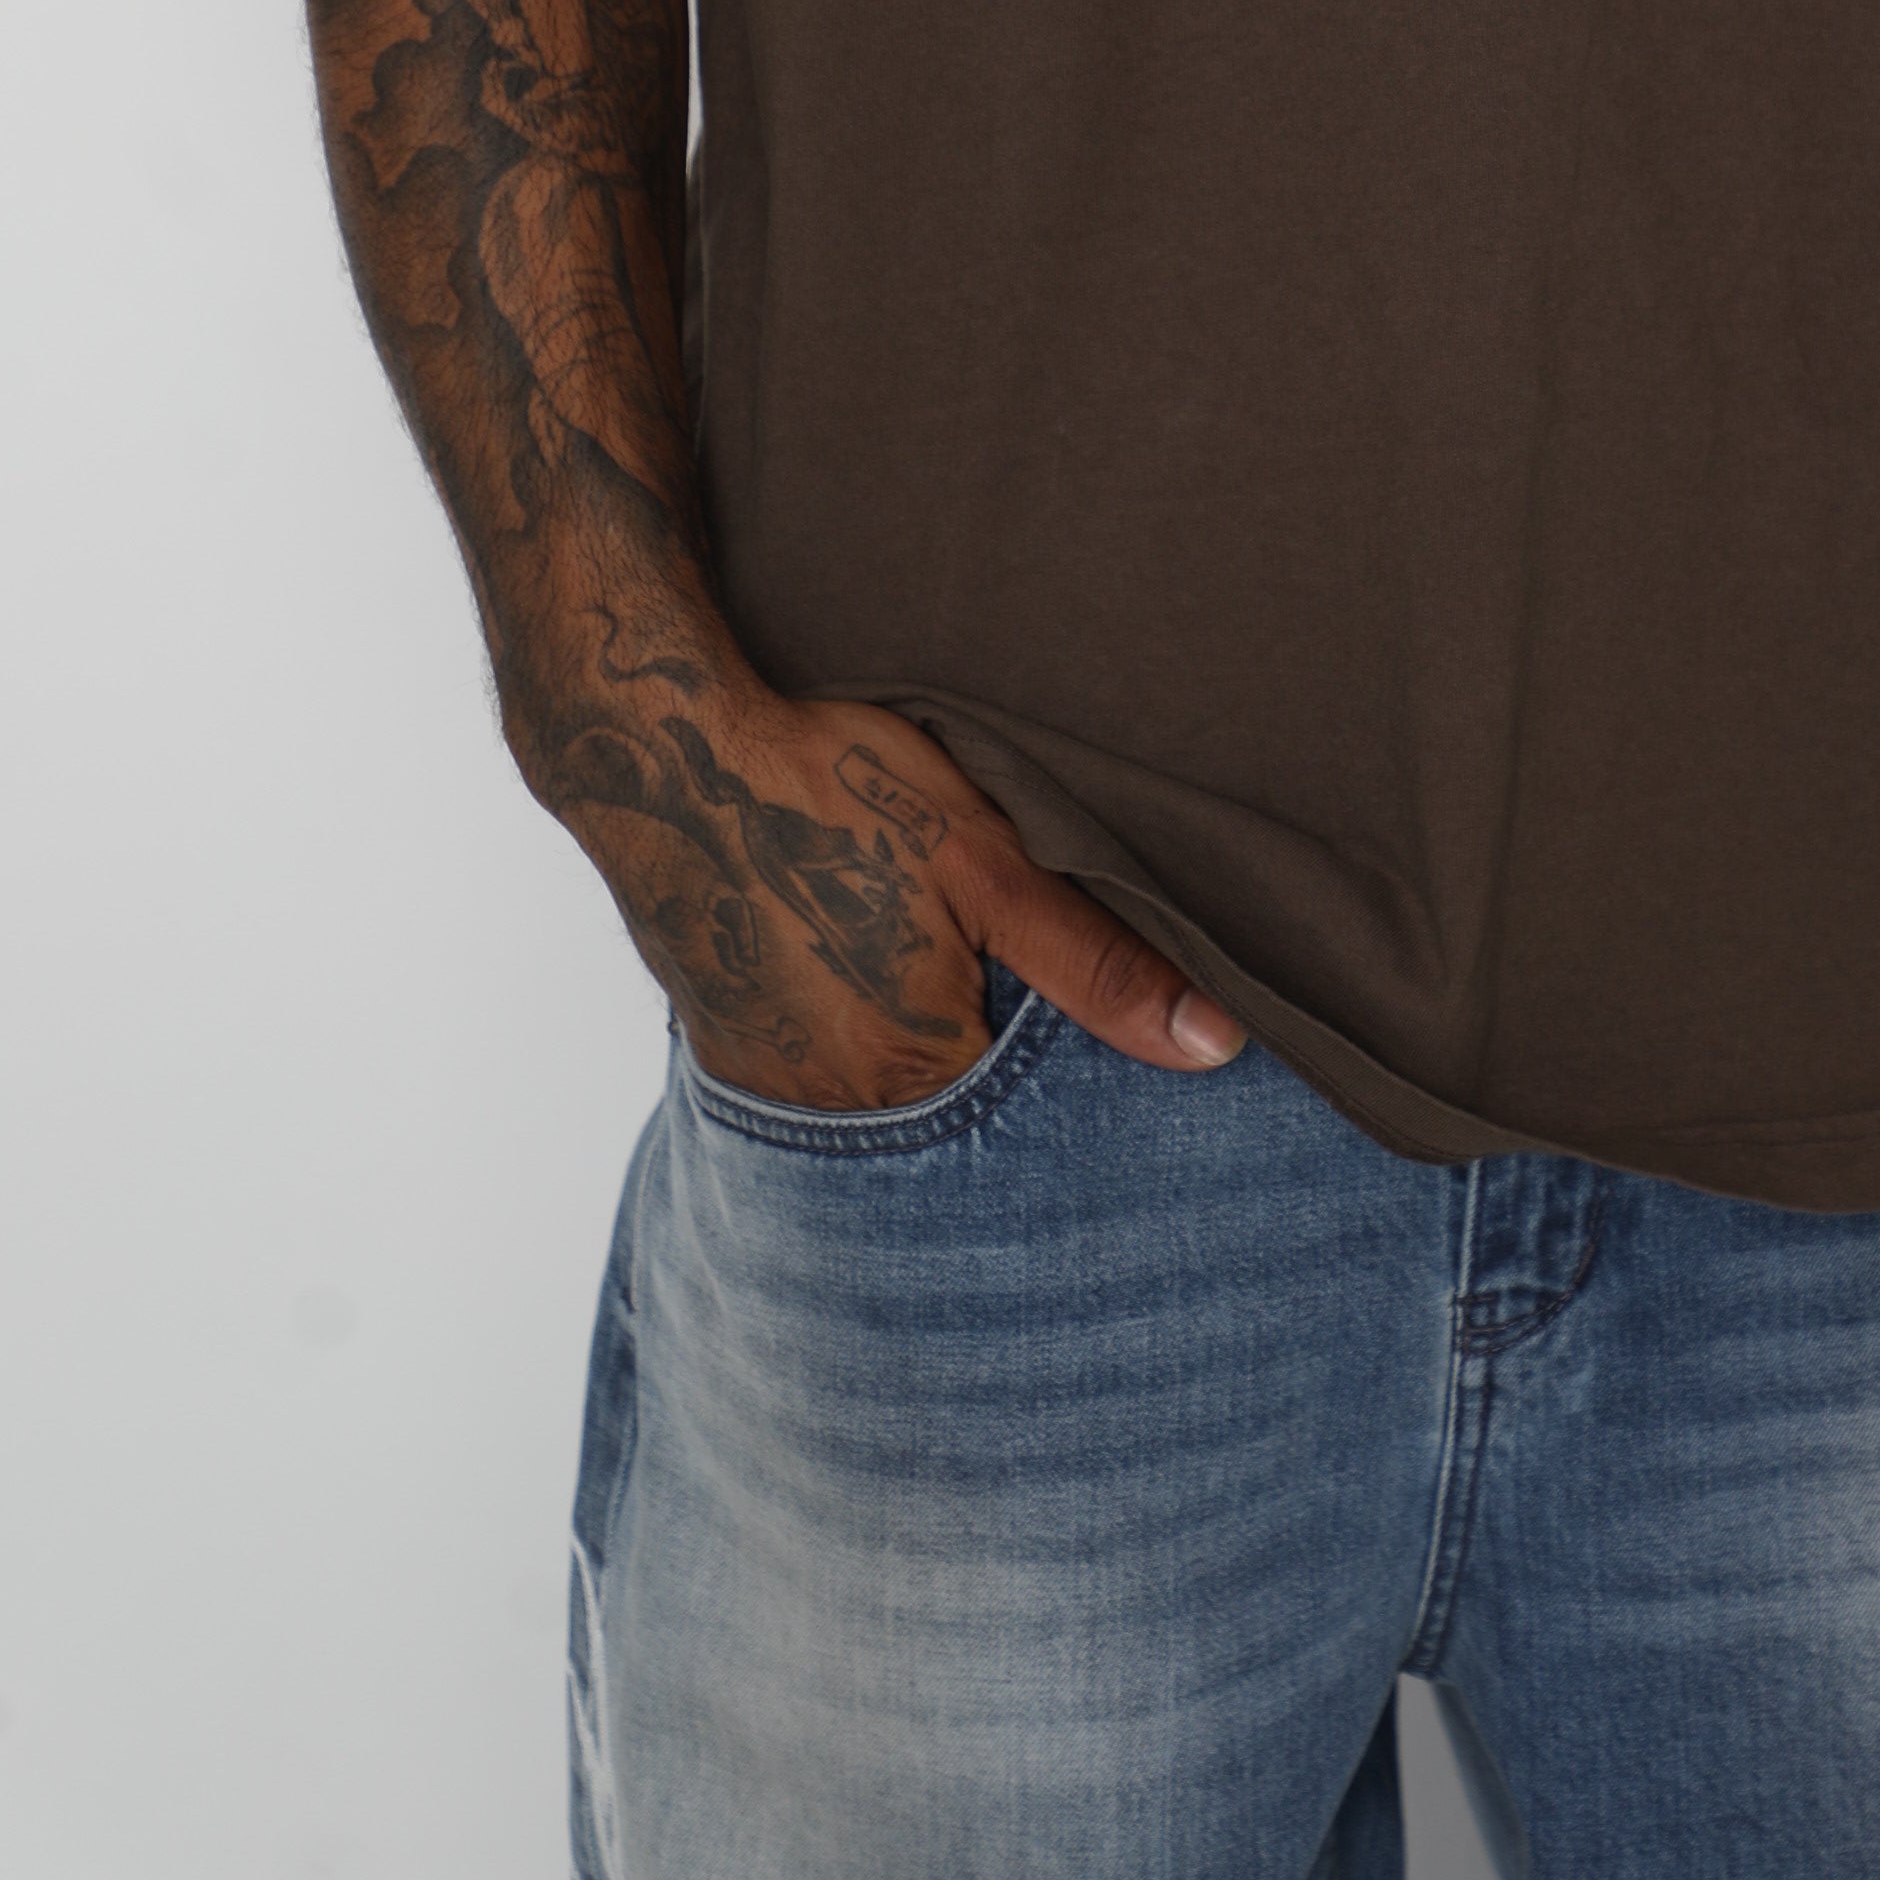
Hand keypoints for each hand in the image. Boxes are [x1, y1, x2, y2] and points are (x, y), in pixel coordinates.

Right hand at [561, 678, 1248, 1113]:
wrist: (664, 749)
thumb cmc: (831, 788)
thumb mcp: (987, 859)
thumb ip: (1098, 963)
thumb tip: (1216, 1046)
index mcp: (919, 1073)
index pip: (1039, 1131)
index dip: (1080, 1083)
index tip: (1101, 1047)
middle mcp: (840, 1112)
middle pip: (963, 1129)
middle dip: (1007, 1083)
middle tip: (1017, 1000)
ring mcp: (775, 1092)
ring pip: (893, 1107)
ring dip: (932, 1065)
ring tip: (937, 980)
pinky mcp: (734, 1054)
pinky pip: (825, 1081)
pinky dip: (864, 1044)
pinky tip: (870, 976)